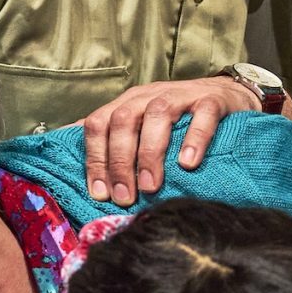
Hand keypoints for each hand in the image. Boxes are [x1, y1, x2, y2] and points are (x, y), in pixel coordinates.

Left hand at [78, 76, 264, 206]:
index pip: (99, 124)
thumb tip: (64, 147)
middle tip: (126, 197)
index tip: (100, 193)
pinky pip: (202, 115)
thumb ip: (111, 135)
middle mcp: (149, 95)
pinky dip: (193, 139)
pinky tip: (188, 163)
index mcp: (128, 102)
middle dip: (120, 162)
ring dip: (150, 153)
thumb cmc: (180, 117)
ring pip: (157, 116)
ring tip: (151, 186)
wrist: (228, 95)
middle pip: (123, 121)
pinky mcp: (212, 100)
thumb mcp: (141, 122)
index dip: (95, 158)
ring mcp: (182, 95)